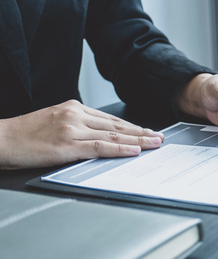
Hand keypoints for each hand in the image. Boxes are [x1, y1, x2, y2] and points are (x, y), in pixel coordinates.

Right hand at [0, 100, 163, 168]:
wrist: (0, 139)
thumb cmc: (25, 134)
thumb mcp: (55, 121)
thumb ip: (78, 126)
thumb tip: (102, 137)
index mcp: (74, 108)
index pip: (111, 120)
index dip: (133, 127)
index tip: (148, 131)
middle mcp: (76, 115)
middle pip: (117, 126)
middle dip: (142, 132)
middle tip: (160, 137)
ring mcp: (72, 129)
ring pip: (113, 135)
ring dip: (138, 140)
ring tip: (154, 144)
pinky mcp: (66, 145)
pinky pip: (100, 147)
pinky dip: (120, 149)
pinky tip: (134, 150)